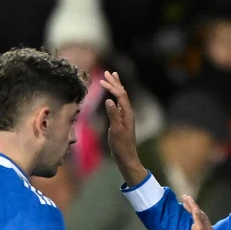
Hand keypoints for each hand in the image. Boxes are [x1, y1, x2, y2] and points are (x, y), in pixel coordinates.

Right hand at [100, 71, 147, 185]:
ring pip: (122, 97)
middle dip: (115, 82)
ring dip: (117, 86)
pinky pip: (119, 103)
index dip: (112, 87)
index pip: (120, 95)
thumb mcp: (115, 131)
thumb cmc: (121, 146)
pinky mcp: (122, 120)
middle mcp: (128, 112)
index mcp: (127, 113)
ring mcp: (125, 116)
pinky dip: (115, 96)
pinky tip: (112, 95)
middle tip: (108, 72)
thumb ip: (113, 115)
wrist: (126, 157)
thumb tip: (109, 100)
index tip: (102, 81)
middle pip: (122, 93)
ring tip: (112, 77)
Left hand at [184, 194, 223, 229]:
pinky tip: (193, 208)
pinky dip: (197, 216)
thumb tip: (193, 227)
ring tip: (186, 199)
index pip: (202, 221)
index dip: (195, 212)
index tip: (187, 205)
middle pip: (202, 217)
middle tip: (185, 198)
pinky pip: (201, 225)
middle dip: (193, 206)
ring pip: (201, 218)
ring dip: (194, 207)